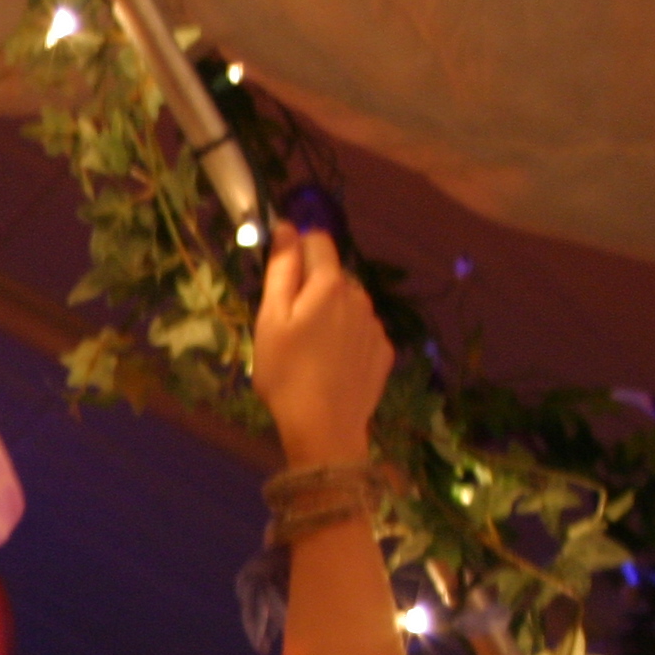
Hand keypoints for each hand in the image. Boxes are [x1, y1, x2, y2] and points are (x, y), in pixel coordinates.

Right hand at [252, 226, 392, 468]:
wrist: (324, 425)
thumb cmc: (286, 372)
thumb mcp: (271, 319)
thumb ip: (281, 270)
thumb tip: (286, 228)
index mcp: (329, 284)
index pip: (317, 241)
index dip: (297, 248)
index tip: (280, 273)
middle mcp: (359, 295)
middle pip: (333, 275)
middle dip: (312, 287)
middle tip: (289, 324)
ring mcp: (375, 324)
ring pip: (349, 303)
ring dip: (331, 312)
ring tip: (311, 349)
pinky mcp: (384, 350)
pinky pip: (361, 330)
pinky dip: (346, 337)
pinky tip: (331, 364)